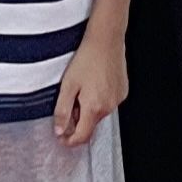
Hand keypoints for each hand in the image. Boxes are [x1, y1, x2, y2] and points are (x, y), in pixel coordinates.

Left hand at [52, 33, 128, 147]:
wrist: (106, 40)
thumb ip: (62, 111)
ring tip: (82, 87)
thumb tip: (59, 130)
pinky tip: (94, 83)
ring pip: (99, 114)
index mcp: (94, 107)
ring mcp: (117, 100)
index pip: (82, 136)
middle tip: (70, 100)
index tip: (62, 138)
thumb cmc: (87, 58)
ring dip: (88, 109)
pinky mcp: (122, 92)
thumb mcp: (67, 85)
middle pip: (90, 125)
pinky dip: (99, 100)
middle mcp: (109, 107)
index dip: (70, 141)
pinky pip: (108, 103)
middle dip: (78, 119)